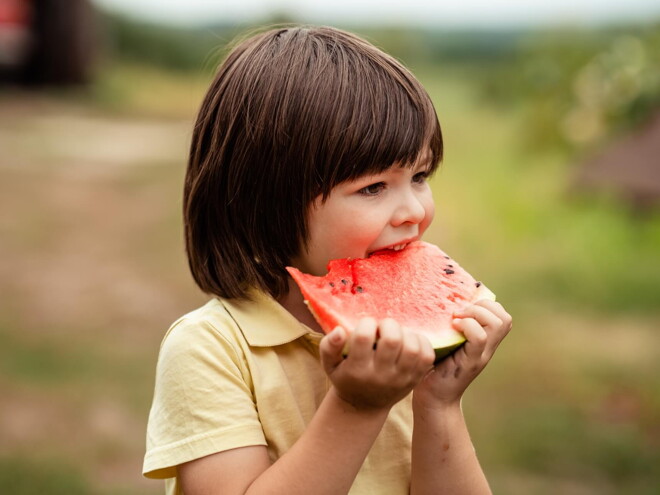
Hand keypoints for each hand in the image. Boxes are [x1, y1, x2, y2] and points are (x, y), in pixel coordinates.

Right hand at [320, 317, 435, 410]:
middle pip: (392, 340)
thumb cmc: (345, 377)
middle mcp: (381, 375)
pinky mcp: (415, 379)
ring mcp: (401, 379)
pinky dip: (421, 342)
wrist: (364, 406)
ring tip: (396, 334)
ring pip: (413, 348)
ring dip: (405, 333)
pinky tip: (409, 340)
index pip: (364, 338)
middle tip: (383, 328)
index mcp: (358, 370)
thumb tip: (340, 330)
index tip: (366, 325)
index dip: (366, 324)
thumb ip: (328, 346)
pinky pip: (427, 355)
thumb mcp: (330, 365)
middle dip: (388, 325)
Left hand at [413, 300, 511, 408]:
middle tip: (460, 312)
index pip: (502, 316)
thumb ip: (452, 327)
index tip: (464, 306)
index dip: (488, 304)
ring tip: (457, 319)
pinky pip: (480, 337)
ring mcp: (481, 356)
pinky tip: (452, 327)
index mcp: (485, 342)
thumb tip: (442, 300)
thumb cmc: (434, 367)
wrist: (434, 399)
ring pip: (498, 324)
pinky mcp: (470, 362)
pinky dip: (467, 326)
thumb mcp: (447, 342)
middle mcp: (487, 348)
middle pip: (505, 318)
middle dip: (483, 306)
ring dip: (476, 313)